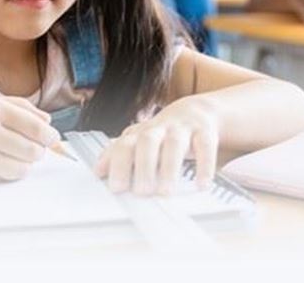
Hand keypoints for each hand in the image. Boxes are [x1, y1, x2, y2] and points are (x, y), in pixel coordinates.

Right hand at [0, 96, 60, 185]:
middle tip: (35, 150)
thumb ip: (16, 107)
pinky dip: (4, 172)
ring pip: (22, 167)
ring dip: (24, 164)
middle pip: (33, 149)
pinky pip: (2, 177)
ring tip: (14, 157)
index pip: (35, 125)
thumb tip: (47, 120)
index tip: (52, 138)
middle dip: (38, 151)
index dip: (49, 135)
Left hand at [95, 96, 217, 195]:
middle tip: (142, 192)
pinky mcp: (204, 131)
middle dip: (144, 166)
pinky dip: (204, 165)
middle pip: (148, 141)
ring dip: (169, 168)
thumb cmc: (163, 132)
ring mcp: (182, 128)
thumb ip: (119, 154)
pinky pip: (205, 145)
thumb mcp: (140, 140)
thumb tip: (98, 170)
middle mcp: (160, 128)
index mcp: (141, 132)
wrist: (196, 112)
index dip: (118, 164)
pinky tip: (201, 184)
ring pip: (175, 143)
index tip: (116, 187)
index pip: (125, 144)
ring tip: (166, 192)